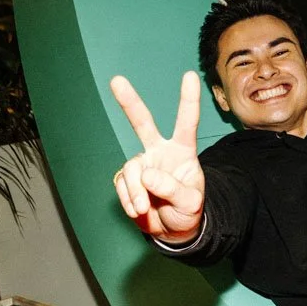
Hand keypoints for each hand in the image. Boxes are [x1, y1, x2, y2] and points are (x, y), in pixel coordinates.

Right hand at [111, 71, 205, 242]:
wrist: (172, 230)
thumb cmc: (187, 211)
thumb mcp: (189, 204)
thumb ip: (172, 189)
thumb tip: (146, 174)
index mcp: (182, 152)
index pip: (187, 123)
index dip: (188, 100)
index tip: (190, 75)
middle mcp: (160, 152)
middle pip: (142, 123)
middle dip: (129, 102)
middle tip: (116, 81)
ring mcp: (142, 164)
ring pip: (132, 170)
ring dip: (136, 192)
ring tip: (145, 209)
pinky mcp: (127, 179)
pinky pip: (122, 186)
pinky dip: (129, 200)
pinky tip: (139, 210)